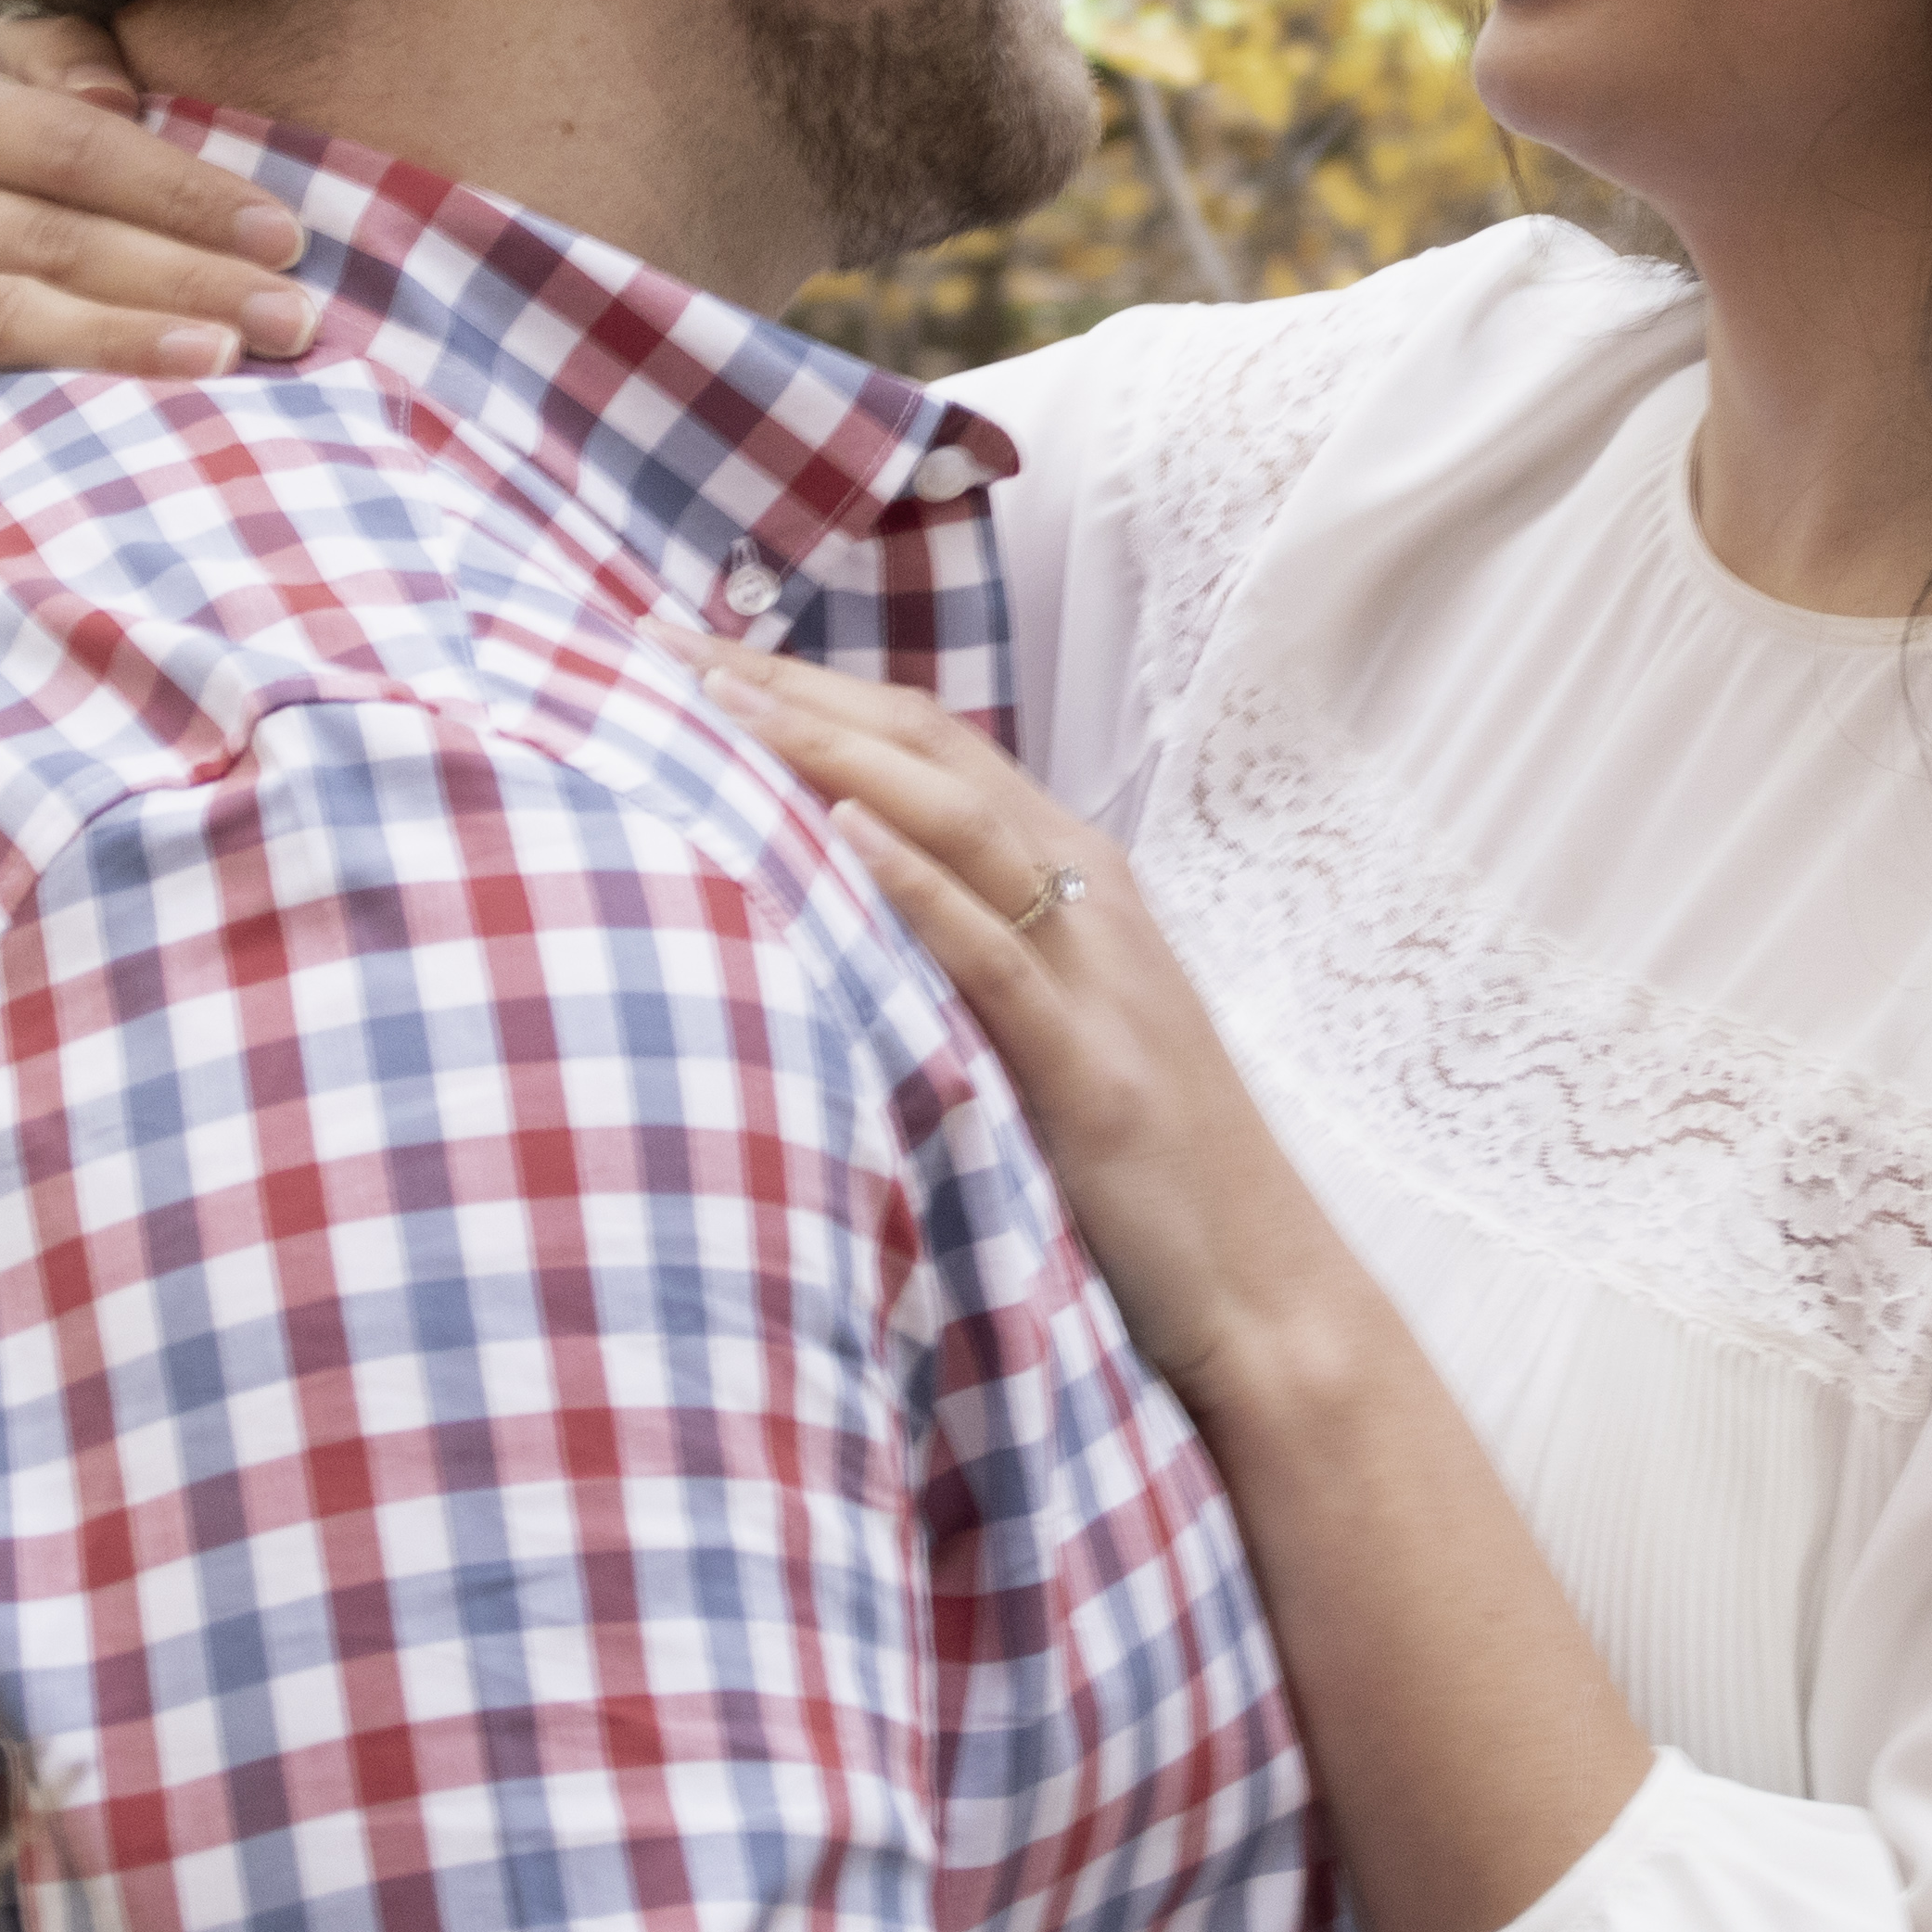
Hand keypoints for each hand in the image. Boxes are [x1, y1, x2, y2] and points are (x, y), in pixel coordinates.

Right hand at [0, 15, 328, 489]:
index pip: (79, 149)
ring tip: (215, 363)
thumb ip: (67, 58)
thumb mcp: (6, 85)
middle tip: (292, 321)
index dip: (186, 191)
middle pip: (58, 240)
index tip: (286, 239)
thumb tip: (117, 93)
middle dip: (187, 278)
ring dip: (109, 344)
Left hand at [691, 641, 1358, 1420]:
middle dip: (797, 690)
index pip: (933, 742)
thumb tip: (841, 908)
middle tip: (667, 645)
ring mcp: (1096, 977)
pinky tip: (840, 832)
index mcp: (1080, 881)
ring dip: (833, 752)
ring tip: (724, 703)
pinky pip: (993, 956)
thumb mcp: (1060, 1025)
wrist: (1264, 1286)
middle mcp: (1091, 900)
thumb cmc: (1149, 1168)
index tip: (694, 650)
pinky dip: (915, 883)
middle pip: (933, 754)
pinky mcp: (1088, 1070)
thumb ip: (976, 952)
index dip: (815, 685)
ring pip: (960, 823)